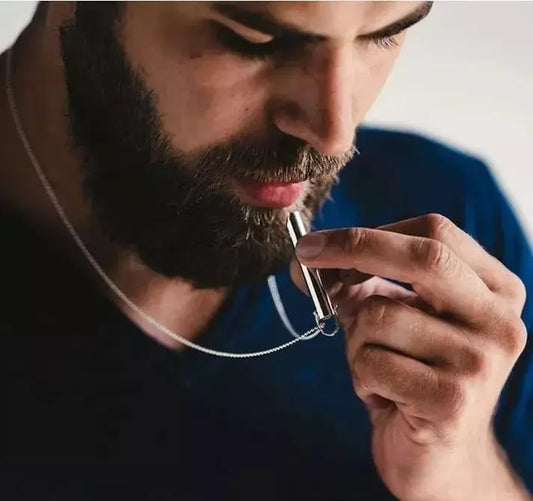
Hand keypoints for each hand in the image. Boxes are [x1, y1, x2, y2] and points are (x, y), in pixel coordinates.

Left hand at [291, 214, 528, 499]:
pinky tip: (383, 394)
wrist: (438, 456)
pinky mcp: (452, 402)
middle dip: (352, 248)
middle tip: (304, 255)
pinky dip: (360, 375)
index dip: (367, 232)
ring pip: (381, 315)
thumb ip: (359, 282)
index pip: (434, 233)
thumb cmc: (410, 374)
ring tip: (376, 366)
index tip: (317, 243)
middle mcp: (500, 321)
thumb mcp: (391, 317)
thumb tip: (307, 259)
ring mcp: (481, 362)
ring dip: (356, 340)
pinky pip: (371, 362)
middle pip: (424, 257)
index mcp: (494, 290)